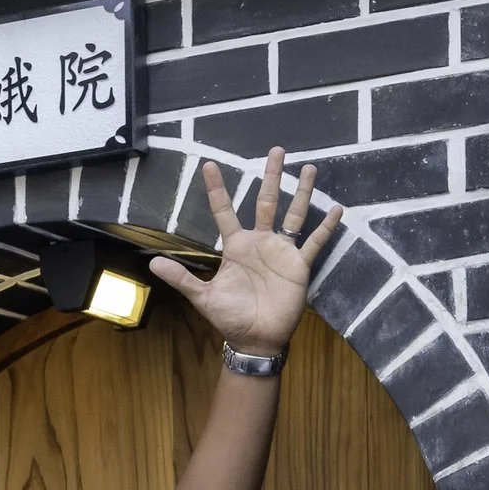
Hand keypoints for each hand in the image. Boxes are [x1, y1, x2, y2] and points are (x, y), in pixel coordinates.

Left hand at [152, 148, 343, 357]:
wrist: (255, 339)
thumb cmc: (230, 317)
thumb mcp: (203, 297)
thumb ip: (181, 278)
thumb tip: (152, 265)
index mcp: (236, 246)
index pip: (224, 211)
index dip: (217, 189)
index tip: (208, 165)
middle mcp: (260, 242)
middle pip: (266, 202)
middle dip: (270, 177)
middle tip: (276, 150)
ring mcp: (281, 252)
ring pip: (293, 215)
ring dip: (301, 193)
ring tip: (308, 168)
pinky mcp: (299, 265)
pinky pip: (315, 242)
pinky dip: (325, 227)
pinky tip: (336, 209)